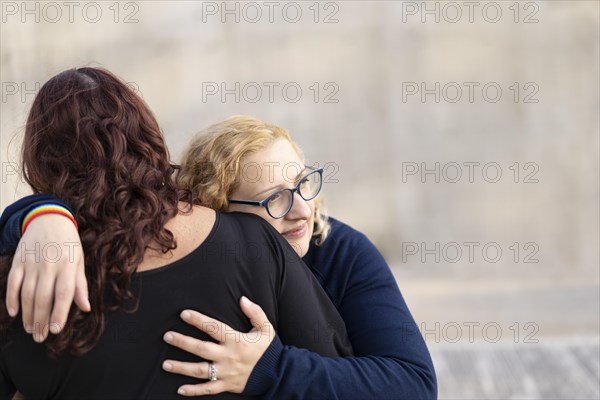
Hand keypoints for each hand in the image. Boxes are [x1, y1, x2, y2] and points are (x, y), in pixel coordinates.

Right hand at [5, 214, 89, 341]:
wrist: (49, 219)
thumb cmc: (68, 244)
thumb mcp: (79, 261)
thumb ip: (80, 285)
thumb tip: (86, 308)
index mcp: (68, 266)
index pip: (63, 294)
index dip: (59, 313)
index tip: (55, 330)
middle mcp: (49, 265)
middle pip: (43, 298)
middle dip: (41, 321)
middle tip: (40, 337)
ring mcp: (32, 263)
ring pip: (27, 294)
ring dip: (28, 314)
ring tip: (31, 329)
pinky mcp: (18, 261)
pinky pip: (12, 283)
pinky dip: (11, 299)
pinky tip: (14, 313)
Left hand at [162, 296, 274, 395]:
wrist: (277, 374)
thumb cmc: (268, 349)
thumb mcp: (265, 328)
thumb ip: (255, 312)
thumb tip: (243, 299)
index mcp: (236, 340)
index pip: (214, 328)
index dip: (198, 320)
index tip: (184, 314)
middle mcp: (228, 356)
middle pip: (201, 348)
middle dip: (183, 342)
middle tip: (167, 336)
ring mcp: (226, 372)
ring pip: (200, 370)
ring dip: (182, 367)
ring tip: (165, 364)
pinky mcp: (226, 385)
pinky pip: (208, 389)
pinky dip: (194, 390)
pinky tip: (180, 389)